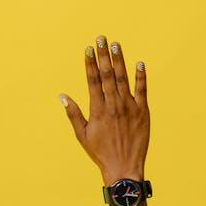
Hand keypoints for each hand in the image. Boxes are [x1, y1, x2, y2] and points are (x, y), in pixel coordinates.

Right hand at [60, 36, 149, 184]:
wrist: (124, 168)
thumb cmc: (101, 152)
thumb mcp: (82, 135)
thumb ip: (73, 113)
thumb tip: (62, 95)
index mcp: (97, 109)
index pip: (93, 80)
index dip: (90, 63)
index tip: (88, 48)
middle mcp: (113, 105)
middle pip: (108, 74)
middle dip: (103, 55)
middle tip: (101, 38)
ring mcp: (129, 107)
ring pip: (123, 79)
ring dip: (119, 60)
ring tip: (116, 44)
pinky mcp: (143, 112)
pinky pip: (142, 90)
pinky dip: (141, 76)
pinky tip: (139, 63)